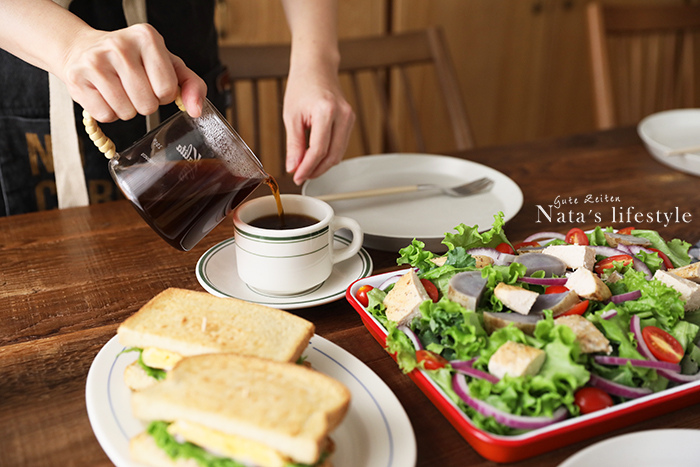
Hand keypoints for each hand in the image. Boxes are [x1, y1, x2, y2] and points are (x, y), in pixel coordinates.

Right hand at [59, 23, 205, 121]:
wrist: (84, 49)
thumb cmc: (134, 60)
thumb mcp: (168, 65)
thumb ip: (191, 85)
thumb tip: (197, 110)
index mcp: (147, 37)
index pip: (167, 89)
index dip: (163, 95)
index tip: (153, 83)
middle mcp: (120, 45)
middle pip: (147, 105)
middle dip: (145, 104)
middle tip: (134, 88)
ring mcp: (95, 60)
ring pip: (126, 113)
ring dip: (127, 109)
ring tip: (119, 90)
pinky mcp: (77, 77)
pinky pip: (105, 115)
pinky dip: (108, 112)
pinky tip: (104, 94)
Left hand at [283, 66, 354, 184]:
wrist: (316, 68)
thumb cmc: (302, 85)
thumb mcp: (291, 116)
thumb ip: (293, 144)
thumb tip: (293, 167)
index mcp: (326, 111)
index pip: (318, 150)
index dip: (307, 168)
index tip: (296, 177)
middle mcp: (343, 115)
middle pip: (332, 156)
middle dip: (316, 170)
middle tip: (300, 176)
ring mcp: (350, 118)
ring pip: (338, 154)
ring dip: (322, 165)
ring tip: (305, 168)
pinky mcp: (350, 121)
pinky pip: (341, 146)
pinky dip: (328, 155)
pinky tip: (315, 157)